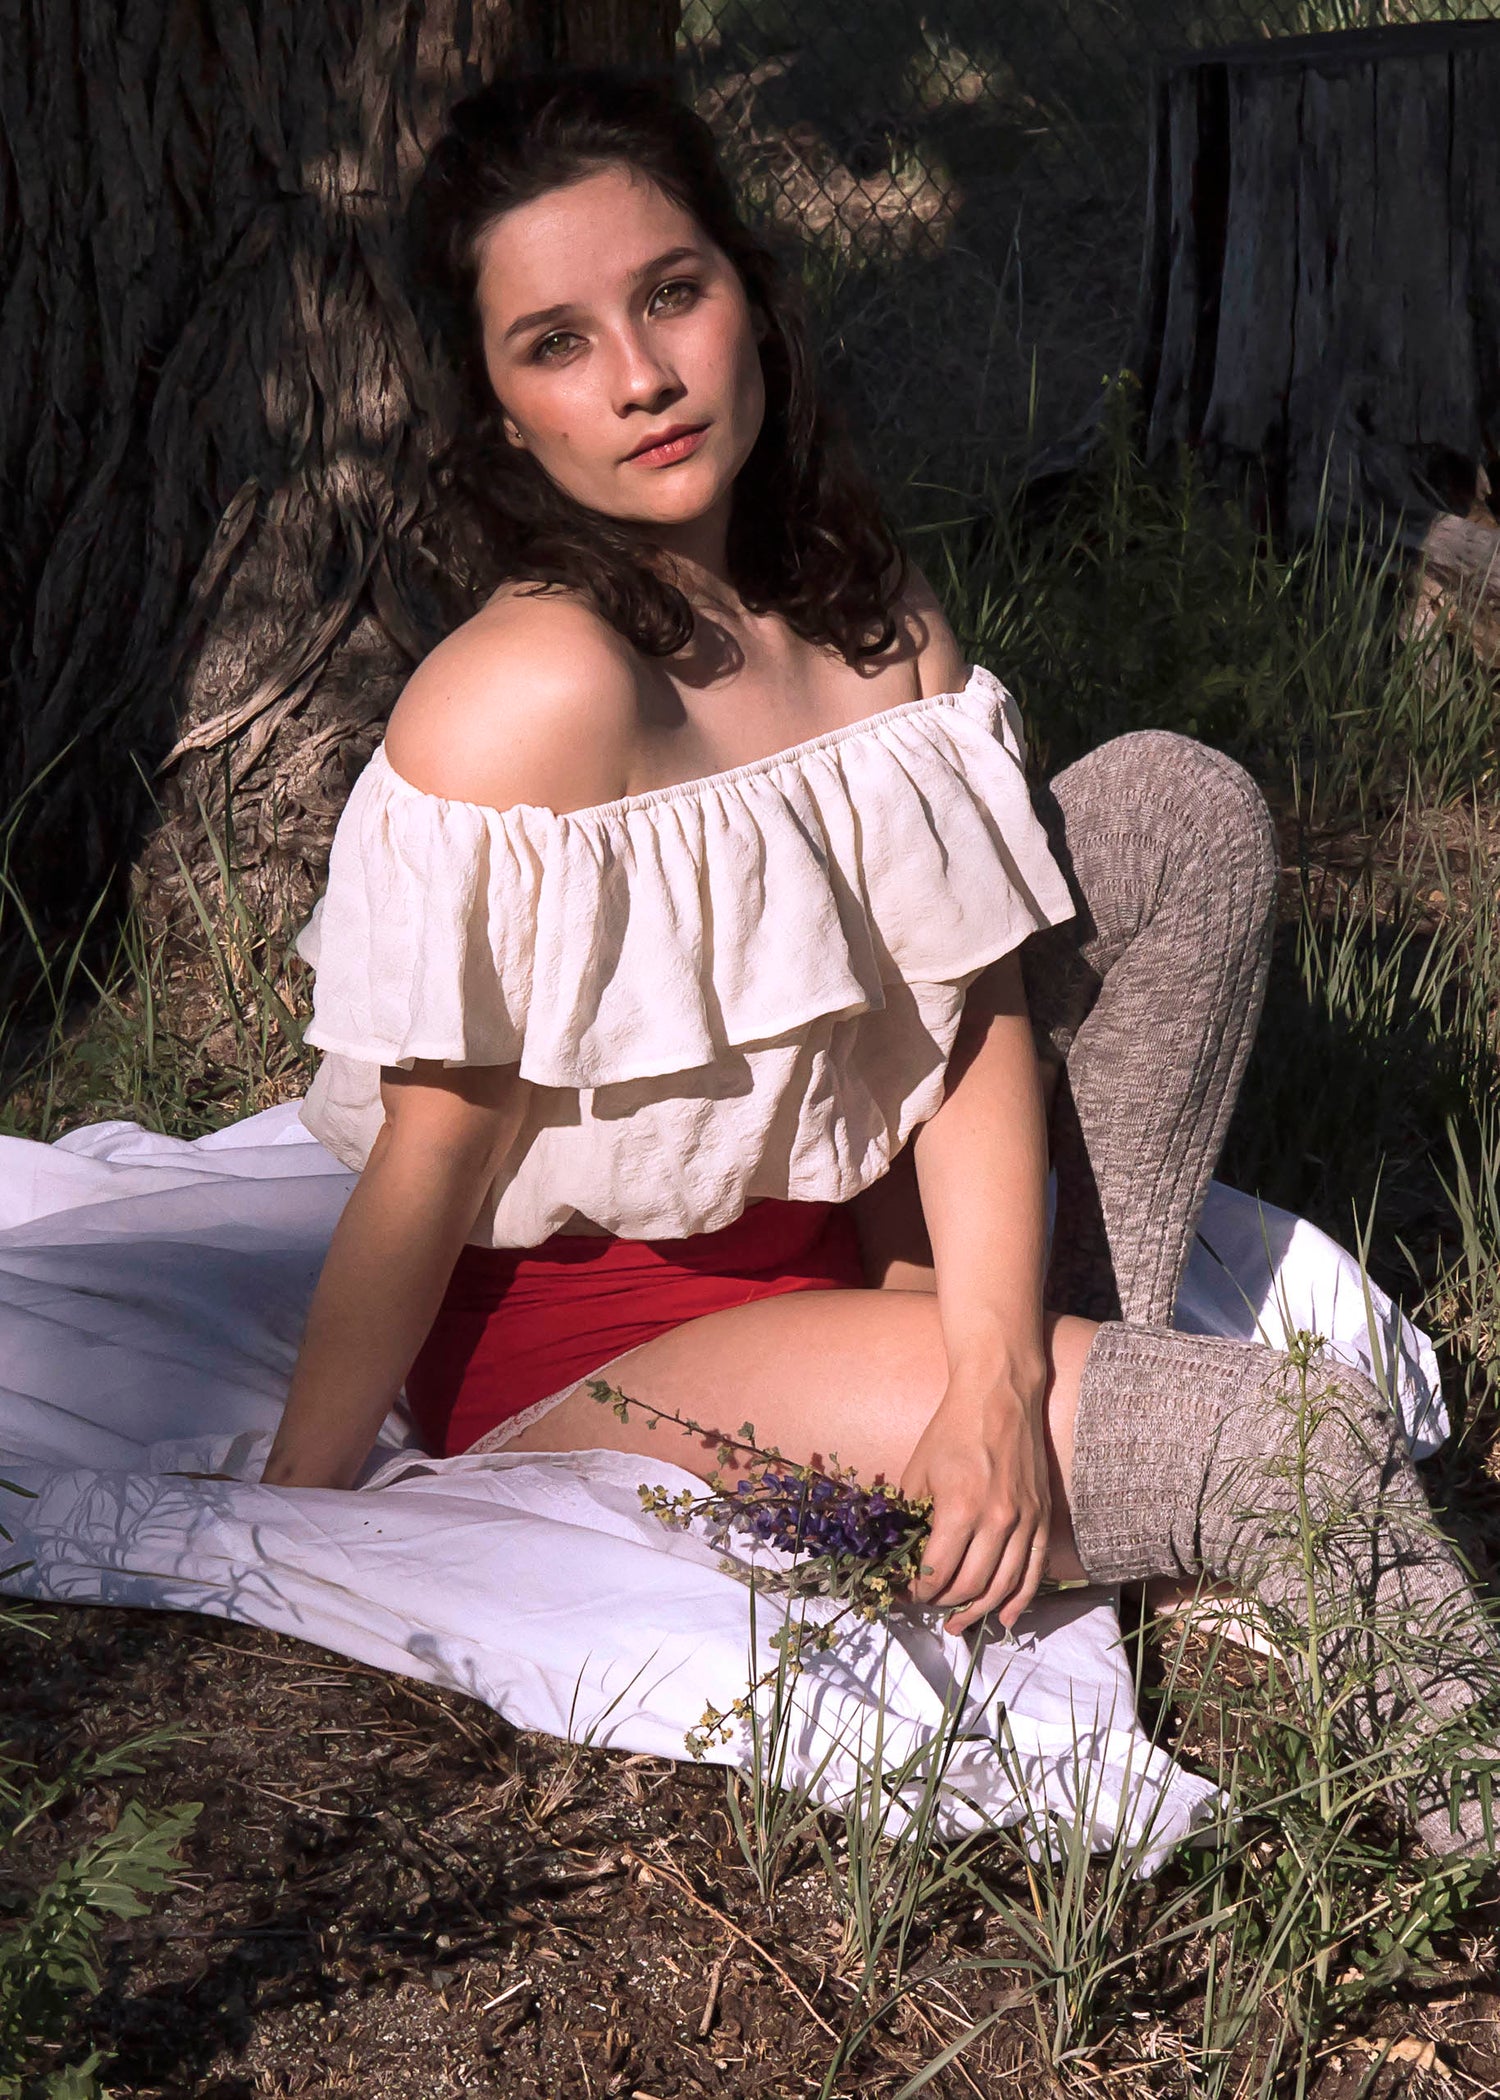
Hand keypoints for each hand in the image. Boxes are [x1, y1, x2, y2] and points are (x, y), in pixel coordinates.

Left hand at [899, 1368, 1052, 1636]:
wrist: (999, 1396)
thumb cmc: (951, 1430)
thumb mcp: (917, 1471)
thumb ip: (910, 1516)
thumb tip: (900, 1555)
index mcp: (960, 1510)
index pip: (937, 1573)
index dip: (917, 1592)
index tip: (905, 1594)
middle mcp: (997, 1522)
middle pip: (969, 1586)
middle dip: (943, 1605)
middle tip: (927, 1608)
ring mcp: (1024, 1521)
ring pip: (1003, 1587)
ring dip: (978, 1612)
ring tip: (958, 1625)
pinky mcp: (1042, 1517)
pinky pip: (1034, 1571)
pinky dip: (1020, 1600)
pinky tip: (1004, 1618)